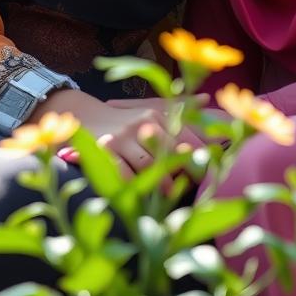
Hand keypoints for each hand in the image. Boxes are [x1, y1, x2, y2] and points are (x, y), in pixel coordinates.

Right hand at [35, 89, 204, 179]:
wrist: (84, 115)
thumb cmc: (125, 117)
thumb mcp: (150, 108)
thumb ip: (179, 105)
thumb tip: (206, 99)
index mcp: (155, 114)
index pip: (183, 134)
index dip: (197, 152)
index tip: (210, 167)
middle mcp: (141, 124)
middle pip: (168, 150)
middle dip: (183, 170)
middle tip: (195, 185)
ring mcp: (122, 138)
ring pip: (148, 164)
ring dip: (162, 183)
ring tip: (172, 195)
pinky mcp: (105, 152)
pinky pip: (124, 173)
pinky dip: (135, 186)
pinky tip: (143, 196)